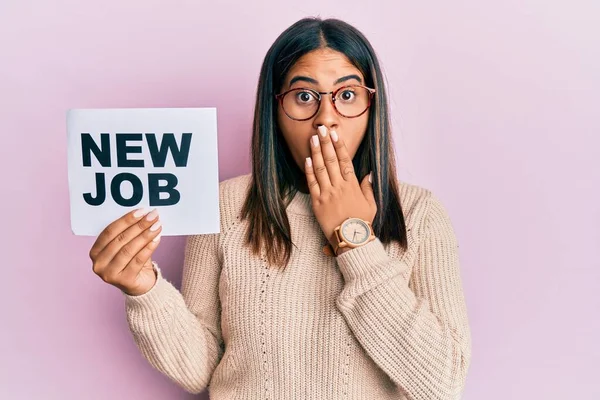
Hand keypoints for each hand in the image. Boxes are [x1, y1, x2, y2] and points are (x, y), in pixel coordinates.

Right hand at [90, 208, 162, 295]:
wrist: (140, 285)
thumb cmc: (132, 261)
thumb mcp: (127, 246)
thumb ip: (130, 232)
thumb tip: (145, 214)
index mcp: (95, 251)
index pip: (110, 231)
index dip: (126, 220)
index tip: (142, 211)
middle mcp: (98, 263)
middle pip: (120, 239)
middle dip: (139, 226)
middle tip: (153, 216)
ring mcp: (109, 274)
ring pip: (129, 249)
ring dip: (145, 235)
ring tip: (157, 225)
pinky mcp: (123, 281)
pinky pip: (138, 260)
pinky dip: (149, 248)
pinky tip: (157, 238)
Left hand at [304, 125, 376, 247]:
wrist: (350, 239)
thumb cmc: (362, 223)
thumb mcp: (371, 204)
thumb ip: (368, 188)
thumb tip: (369, 174)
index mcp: (352, 185)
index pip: (345, 161)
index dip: (340, 146)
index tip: (335, 134)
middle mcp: (339, 186)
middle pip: (331, 160)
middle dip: (326, 143)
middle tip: (322, 129)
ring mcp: (327, 194)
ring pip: (321, 168)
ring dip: (316, 152)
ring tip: (313, 139)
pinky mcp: (317, 202)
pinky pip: (312, 183)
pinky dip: (309, 171)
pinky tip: (307, 159)